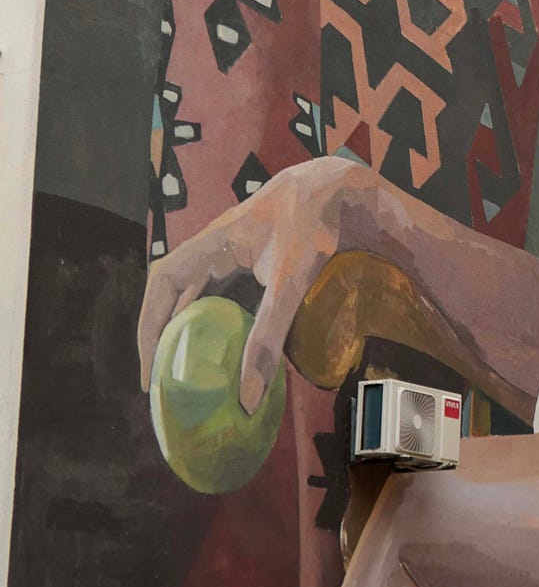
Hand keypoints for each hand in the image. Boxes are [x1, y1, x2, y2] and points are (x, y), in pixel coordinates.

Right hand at [138, 155, 384, 414]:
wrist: (341, 188)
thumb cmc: (314, 225)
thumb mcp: (290, 283)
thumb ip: (269, 337)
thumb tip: (248, 398)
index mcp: (212, 244)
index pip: (163, 285)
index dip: (149, 325)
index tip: (150, 368)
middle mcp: (214, 245)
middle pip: (173, 291)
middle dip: (163, 332)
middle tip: (163, 377)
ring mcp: (233, 249)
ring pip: (195, 291)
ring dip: (186, 324)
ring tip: (185, 366)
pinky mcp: (253, 257)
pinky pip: (219, 289)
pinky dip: (214, 316)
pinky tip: (223, 342)